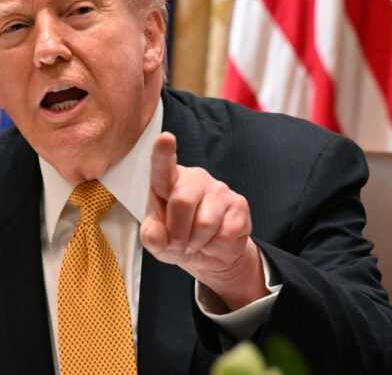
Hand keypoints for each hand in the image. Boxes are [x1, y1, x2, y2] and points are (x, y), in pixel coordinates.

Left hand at [140, 132, 268, 309]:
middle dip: (178, 233)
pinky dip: (216, 247)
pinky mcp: (239, 204)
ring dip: (197, 243)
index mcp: (168, 181)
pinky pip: (226, 233)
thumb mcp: (157, 241)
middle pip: (182, 202)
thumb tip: (156, 235)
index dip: (163, 152)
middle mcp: (194, 178)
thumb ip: (152, 236)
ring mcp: (219, 188)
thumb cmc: (177, 237)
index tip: (165, 138)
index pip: (163, 165)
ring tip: (196, 242)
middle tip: (178, 244)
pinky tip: (214, 241)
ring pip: (205, 223)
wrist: (209, 253)